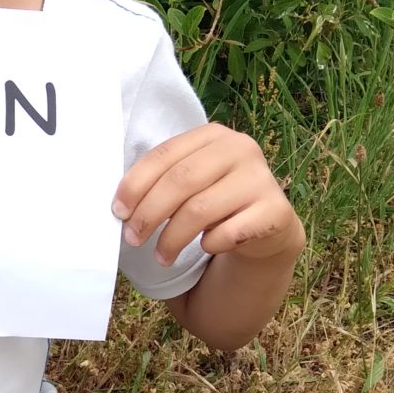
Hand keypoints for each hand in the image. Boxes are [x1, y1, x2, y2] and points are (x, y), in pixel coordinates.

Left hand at [112, 124, 302, 266]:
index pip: (164, 155)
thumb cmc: (215, 202)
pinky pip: (228, 232)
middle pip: (181, 181)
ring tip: (160, 256)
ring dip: (171, 238)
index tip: (118, 211)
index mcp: (212, 135)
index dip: (135, 184)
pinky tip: (205, 248)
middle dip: (149, 213)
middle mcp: (240, 148)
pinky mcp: (275, 210)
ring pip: (200, 209)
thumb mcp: (189, 184)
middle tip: (132, 238)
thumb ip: (162, 182)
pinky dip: (209, 244)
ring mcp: (261, 178)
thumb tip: (121, 207)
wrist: (266, 226)